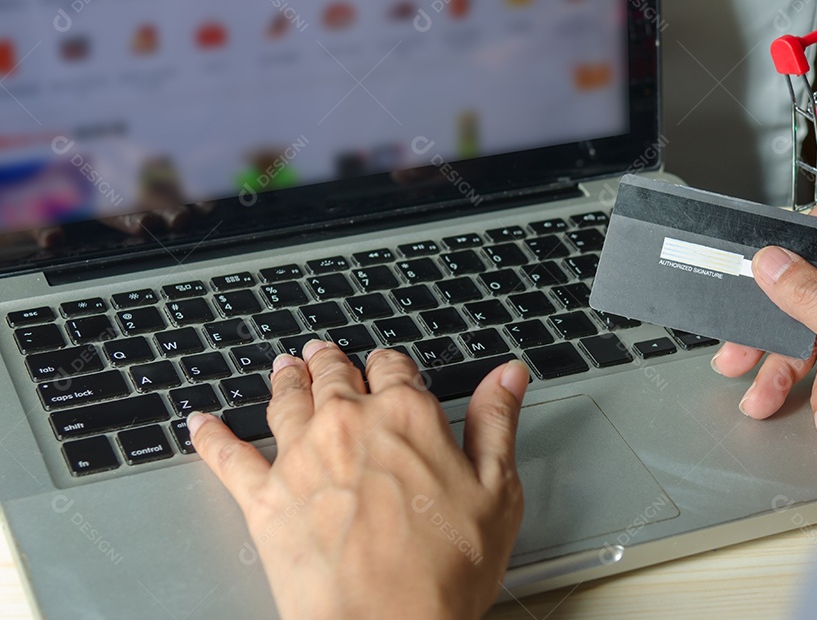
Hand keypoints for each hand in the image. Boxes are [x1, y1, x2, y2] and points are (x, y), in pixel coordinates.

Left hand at [189, 343, 528, 619]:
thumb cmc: (444, 570)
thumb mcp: (497, 491)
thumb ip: (496, 422)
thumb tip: (507, 375)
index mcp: (406, 415)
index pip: (393, 365)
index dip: (391, 363)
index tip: (390, 366)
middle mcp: (348, 423)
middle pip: (334, 374)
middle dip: (330, 360)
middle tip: (322, 353)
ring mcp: (300, 457)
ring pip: (286, 399)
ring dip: (285, 378)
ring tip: (284, 368)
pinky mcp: (263, 497)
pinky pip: (228, 455)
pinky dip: (212, 435)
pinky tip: (201, 423)